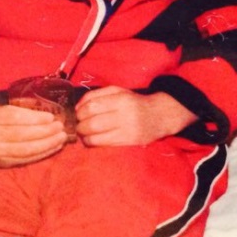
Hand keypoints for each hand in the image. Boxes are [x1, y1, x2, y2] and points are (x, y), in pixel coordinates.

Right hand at [0, 104, 68, 167]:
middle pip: (22, 135)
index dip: (35, 118)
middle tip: (60, 127)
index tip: (51, 117)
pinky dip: (42, 153)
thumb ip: (21, 112)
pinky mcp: (2, 163)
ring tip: (61, 138)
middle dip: (45, 132)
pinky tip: (53, 147)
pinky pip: (26, 159)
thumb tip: (50, 116)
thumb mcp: (1, 110)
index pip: (15, 117)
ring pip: (26, 150)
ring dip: (47, 144)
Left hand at [73, 87, 196, 146]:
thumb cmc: (134, 102)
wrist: (159, 116)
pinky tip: (90, 139)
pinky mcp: (128, 142)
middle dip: (80, 125)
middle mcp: (125, 115)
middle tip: (77, 125)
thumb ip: (97, 94)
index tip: (76, 113)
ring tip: (83, 133)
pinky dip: (92, 143)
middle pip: (92, 123)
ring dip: (84, 136)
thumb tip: (77, 106)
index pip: (92, 106)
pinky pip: (104, 145)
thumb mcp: (118, 91)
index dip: (79, 111)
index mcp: (121, 99)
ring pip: (96, 137)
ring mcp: (127, 131)